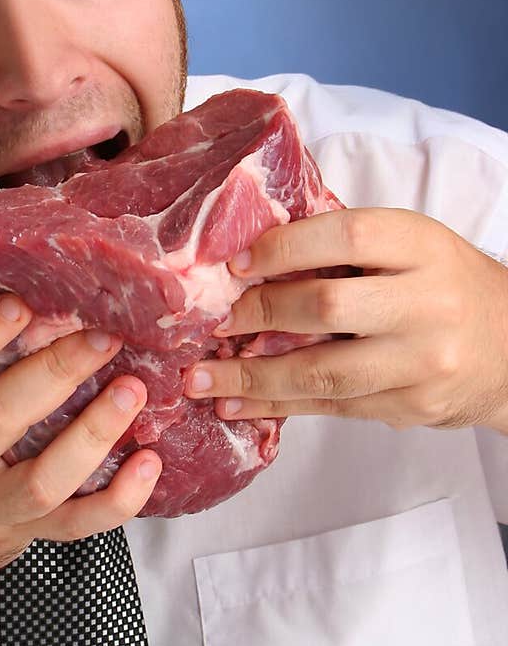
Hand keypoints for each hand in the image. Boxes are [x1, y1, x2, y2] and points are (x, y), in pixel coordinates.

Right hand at [0, 295, 161, 592]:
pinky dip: (119, 498)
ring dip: (93, 431)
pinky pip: (77, 524)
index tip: (21, 304)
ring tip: (131, 390)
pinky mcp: (26, 536)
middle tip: (101, 337)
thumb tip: (16, 299)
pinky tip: (149, 462)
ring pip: (44, 478)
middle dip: (54, 371)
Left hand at [183, 208, 507, 432]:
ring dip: (253, 378)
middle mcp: (427, 303)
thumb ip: (345, 246)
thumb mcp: (410, 246)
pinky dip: (276, 407)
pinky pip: (330, 409)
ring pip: (322, 372)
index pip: (347, 236)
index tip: (237, 263)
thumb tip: (250, 257)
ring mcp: (420, 362)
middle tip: (216, 324)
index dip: (285, 248)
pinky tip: (236, 405)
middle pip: (328, 307)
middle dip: (260, 315)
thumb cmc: (442, 285)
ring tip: (202, 380)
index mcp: (422, 246)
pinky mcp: (409, 407)